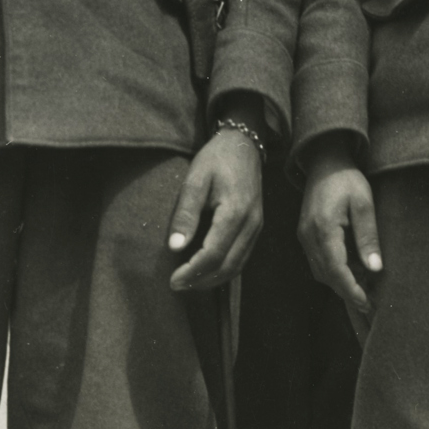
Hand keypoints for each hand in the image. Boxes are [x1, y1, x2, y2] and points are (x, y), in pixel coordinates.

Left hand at [167, 102, 264, 291]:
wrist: (244, 143)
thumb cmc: (216, 159)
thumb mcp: (195, 179)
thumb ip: (186, 213)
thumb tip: (175, 247)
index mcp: (235, 212)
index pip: (213, 254)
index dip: (192, 272)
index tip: (172, 280)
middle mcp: (251, 224)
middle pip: (228, 266)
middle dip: (201, 281)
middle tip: (176, 285)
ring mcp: (257, 226)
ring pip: (238, 266)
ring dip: (213, 279)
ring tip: (189, 281)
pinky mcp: (256, 226)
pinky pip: (242, 257)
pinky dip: (224, 269)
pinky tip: (206, 269)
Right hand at [297, 135, 381, 314]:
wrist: (325, 162)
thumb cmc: (347, 180)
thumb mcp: (364, 204)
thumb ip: (368, 236)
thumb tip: (375, 268)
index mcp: (324, 229)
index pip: (336, 270)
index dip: (351, 289)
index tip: (366, 302)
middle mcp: (309, 237)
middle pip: (326, 275)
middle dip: (346, 291)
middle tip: (368, 302)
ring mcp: (304, 236)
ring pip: (320, 271)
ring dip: (339, 282)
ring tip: (363, 288)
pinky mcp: (305, 234)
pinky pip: (317, 261)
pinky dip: (333, 271)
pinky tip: (350, 270)